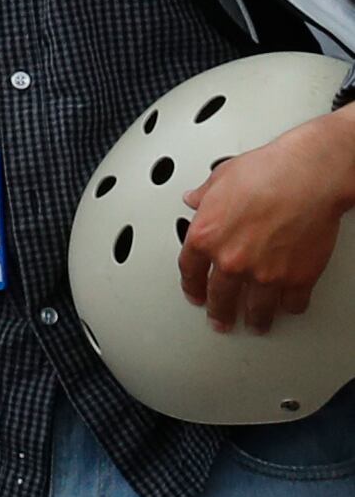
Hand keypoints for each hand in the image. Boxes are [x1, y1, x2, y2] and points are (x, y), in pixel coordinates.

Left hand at [181, 109, 354, 334]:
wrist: (306, 177)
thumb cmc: (266, 172)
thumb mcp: (220, 178)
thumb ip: (204, 195)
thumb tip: (193, 199)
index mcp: (206, 235)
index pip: (189, 271)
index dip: (191, 286)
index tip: (195, 295)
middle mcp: (231, 259)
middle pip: (220, 297)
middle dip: (219, 313)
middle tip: (220, 321)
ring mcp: (264, 273)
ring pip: (255, 309)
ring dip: (254, 319)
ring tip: (255, 324)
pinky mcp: (297, 278)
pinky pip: (291, 304)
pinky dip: (289, 307)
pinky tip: (287, 308)